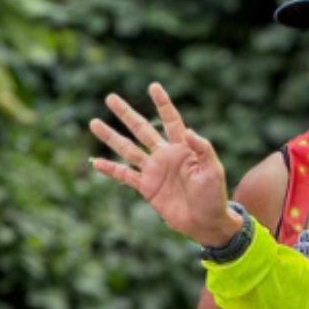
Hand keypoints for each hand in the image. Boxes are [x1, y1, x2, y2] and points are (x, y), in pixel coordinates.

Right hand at [89, 82, 239, 246]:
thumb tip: (188, 130)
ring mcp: (154, 171)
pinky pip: (125, 175)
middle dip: (127, 114)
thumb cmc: (215, 195)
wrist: (206, 222)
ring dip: (111, 137)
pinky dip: (111, 169)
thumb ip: (203, 149)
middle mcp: (165, 155)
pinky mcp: (147, 187)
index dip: (162, 104)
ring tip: (94, 122)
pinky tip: (96, 162)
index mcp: (183, 148)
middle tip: (110, 98)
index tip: (153, 86)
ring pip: (128, 149)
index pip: (171, 120)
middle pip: (142, 129)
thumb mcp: (214, 170)